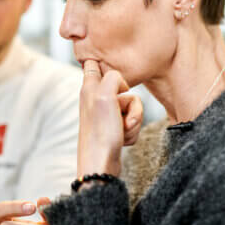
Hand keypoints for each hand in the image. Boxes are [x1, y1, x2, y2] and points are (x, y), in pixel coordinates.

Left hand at [78, 60, 142, 176]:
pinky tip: (122, 140)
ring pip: (133, 107)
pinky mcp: (114, 129)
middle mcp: (96, 99)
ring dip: (134, 121)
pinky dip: (132, 132)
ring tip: (122, 131)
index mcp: (90, 87)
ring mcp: (106, 115)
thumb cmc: (100, 133)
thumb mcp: (105, 96)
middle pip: (126, 89)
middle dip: (133, 105)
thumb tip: (120, 81)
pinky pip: (133, 123)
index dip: (100, 61)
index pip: (92, 63)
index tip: (103, 59)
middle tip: (123, 116)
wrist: (100, 165)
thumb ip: (112, 78)